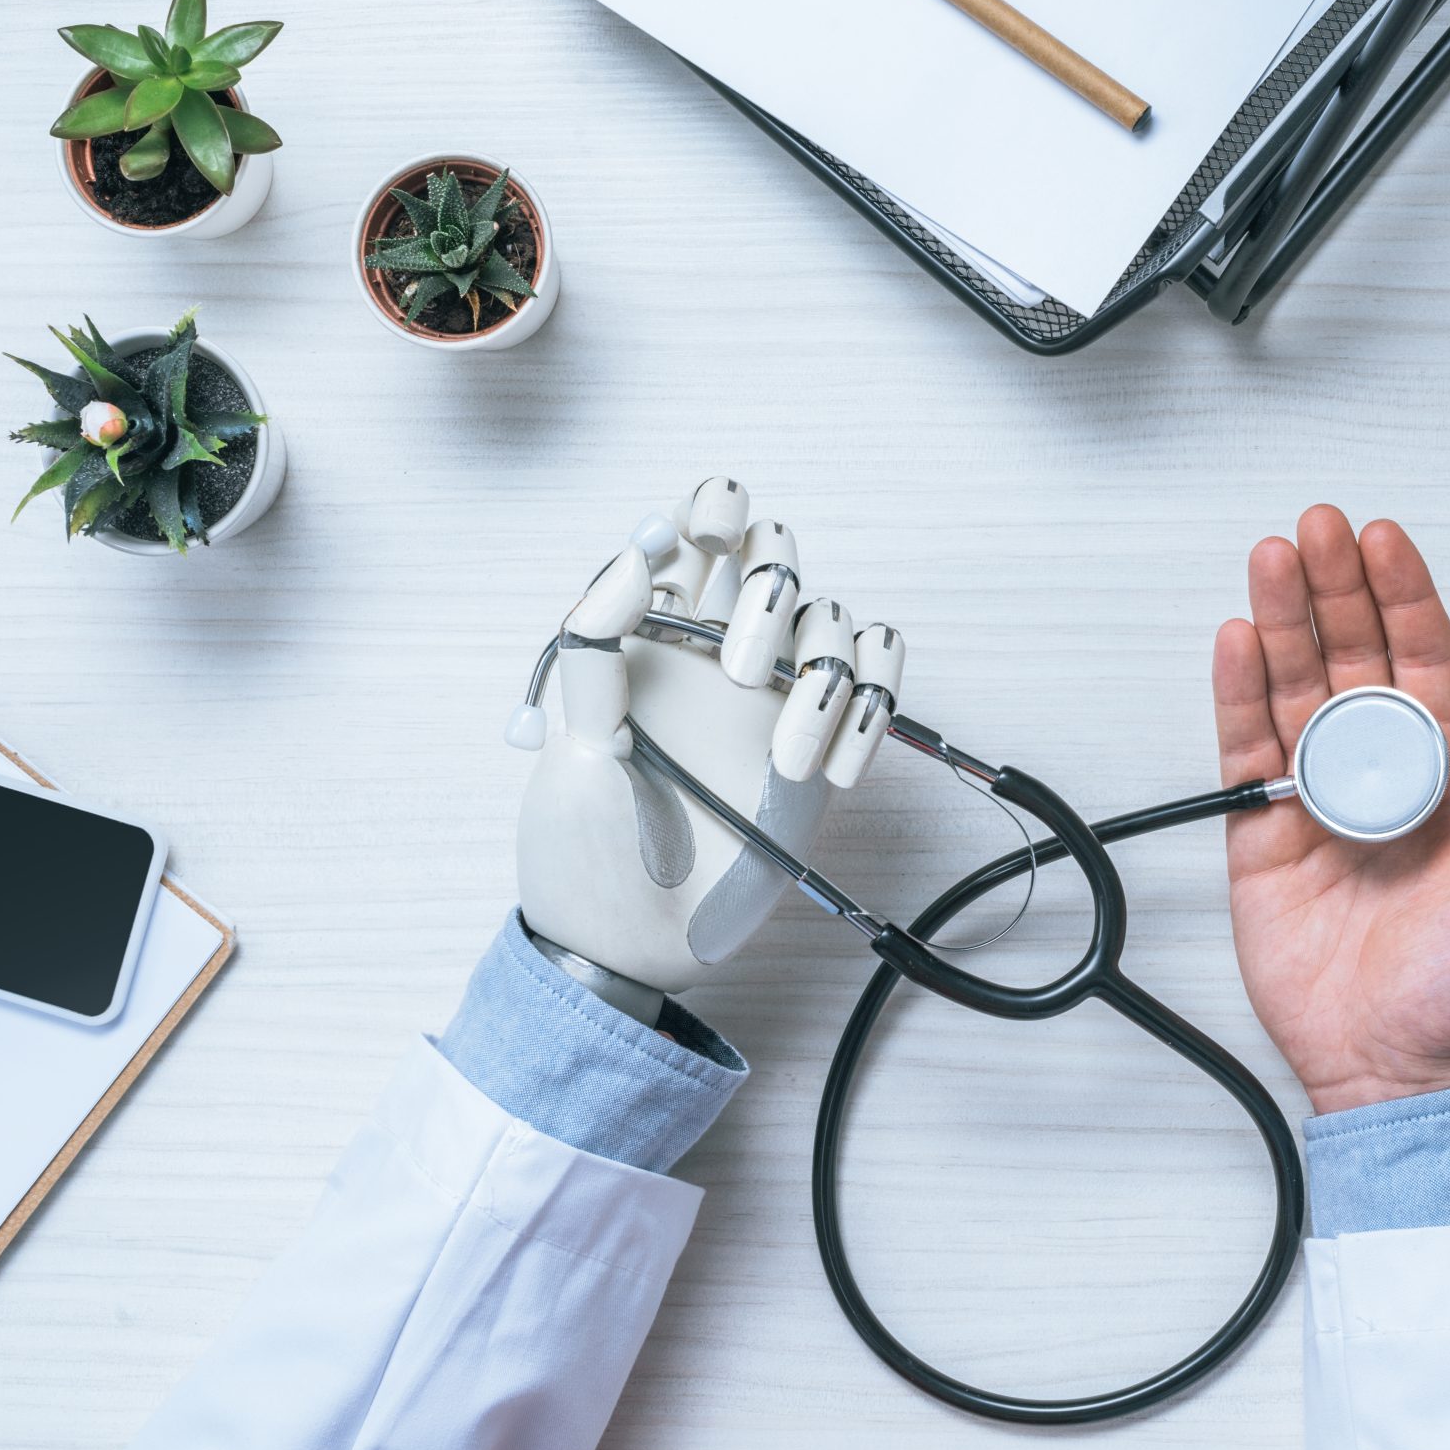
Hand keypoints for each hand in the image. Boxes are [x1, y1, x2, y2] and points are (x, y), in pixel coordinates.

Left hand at [513, 478, 900, 993]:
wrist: (635, 940)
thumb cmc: (583, 844)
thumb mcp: (571, 747)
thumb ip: (594, 645)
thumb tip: (636, 552)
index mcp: (654, 634)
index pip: (696, 529)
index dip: (717, 509)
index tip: (712, 541)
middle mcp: (721, 650)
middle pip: (779, 556)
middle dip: (769, 598)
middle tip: (740, 675)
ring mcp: (779, 693)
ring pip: (836, 620)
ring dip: (823, 680)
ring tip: (786, 759)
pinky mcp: (827, 739)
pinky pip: (878, 679)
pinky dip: (871, 711)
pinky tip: (833, 772)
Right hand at [1212, 507, 1449, 1113]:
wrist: (1393, 1069)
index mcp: (1448, 775)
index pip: (1424, 663)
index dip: (1405, 599)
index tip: (1386, 542)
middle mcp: (1379, 775)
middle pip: (1353, 658)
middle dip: (1336, 590)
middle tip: (1319, 528)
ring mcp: (1317, 801)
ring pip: (1295, 689)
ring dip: (1282, 623)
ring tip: (1271, 560)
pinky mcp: (1263, 837)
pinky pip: (1244, 751)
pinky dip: (1237, 694)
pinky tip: (1237, 640)